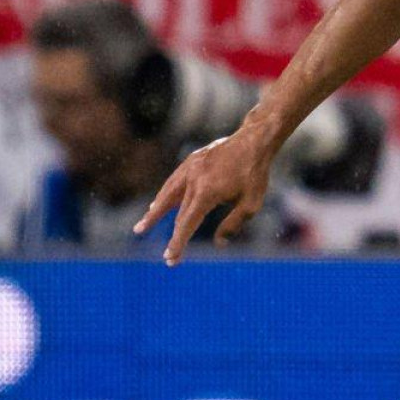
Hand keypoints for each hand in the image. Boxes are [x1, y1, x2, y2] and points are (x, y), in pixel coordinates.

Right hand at [134, 130, 272, 264]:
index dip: (178, 243)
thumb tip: (219, 243)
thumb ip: (232, 224)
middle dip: (172, 235)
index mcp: (207, 192)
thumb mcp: (251, 204)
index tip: (170, 258)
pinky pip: (174, 181)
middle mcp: (193, 179)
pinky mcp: (191, 160)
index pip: (187, 223)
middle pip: (176, 213)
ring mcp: (190, 168)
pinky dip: (166, 194)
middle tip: (163, 253)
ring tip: (144, 223)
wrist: (254, 141)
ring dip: (155, 211)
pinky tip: (160, 202)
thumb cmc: (255, 174)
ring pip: (168, 193)